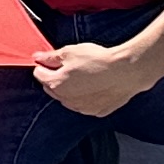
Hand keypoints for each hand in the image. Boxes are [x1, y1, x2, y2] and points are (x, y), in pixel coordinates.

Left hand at [31, 38, 145, 118]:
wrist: (125, 72)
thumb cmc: (98, 61)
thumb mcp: (69, 52)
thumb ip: (50, 57)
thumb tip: (38, 57)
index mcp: (56, 84)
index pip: (39, 74)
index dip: (43, 65)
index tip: (49, 60)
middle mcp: (67, 100)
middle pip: (52, 88)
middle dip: (54, 78)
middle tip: (66, 66)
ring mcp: (83, 108)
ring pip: (68, 98)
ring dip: (69, 89)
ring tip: (82, 75)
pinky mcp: (97, 111)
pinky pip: (84, 104)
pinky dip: (85, 97)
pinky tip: (93, 86)